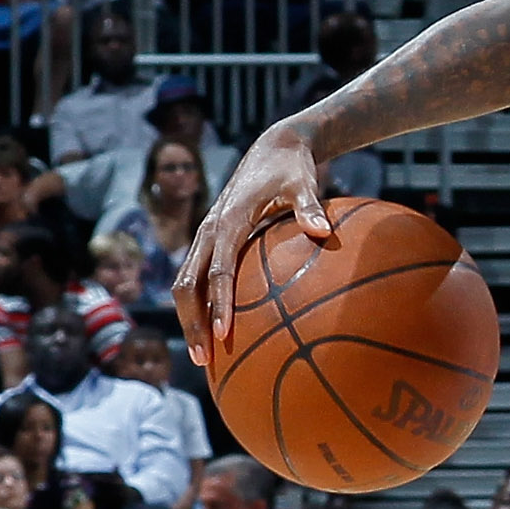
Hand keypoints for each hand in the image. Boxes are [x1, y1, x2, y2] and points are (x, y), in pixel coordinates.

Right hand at [177, 124, 332, 366]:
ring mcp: (206, 237)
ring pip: (186, 285)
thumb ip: (310, 206)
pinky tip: (216, 334)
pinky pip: (198, 279)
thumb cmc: (291, 168)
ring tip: (204, 359)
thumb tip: (323, 231)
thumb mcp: (303, 182)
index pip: (218, 270)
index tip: (224, 334)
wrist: (274, 148)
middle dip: (192, 322)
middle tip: (205, 360)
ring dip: (190, 320)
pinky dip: (200, 306)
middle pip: (187, 285)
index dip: (219, 303)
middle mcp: (209, 231)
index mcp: (227, 222)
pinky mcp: (212, 242)